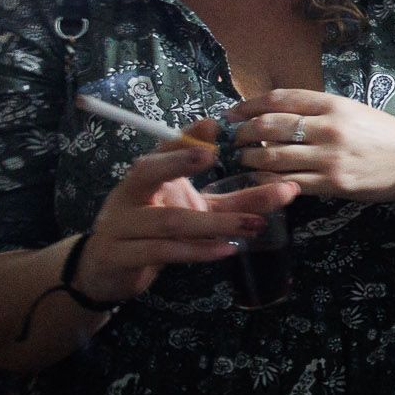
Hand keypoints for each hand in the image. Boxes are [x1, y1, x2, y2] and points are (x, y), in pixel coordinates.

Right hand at [76, 137, 296, 303]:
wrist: (107, 270)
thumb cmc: (155, 231)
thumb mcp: (195, 211)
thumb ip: (237, 200)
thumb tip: (286, 188)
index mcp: (146, 176)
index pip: (163, 149)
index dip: (186, 136)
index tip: (214, 124)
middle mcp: (129, 194)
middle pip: (149, 171)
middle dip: (179, 162)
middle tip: (211, 154)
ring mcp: (121, 225)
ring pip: (168, 220)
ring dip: (213, 223)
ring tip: (252, 224)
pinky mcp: (122, 256)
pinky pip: (162, 251)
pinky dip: (197, 250)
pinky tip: (227, 249)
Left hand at [225, 90, 394, 204]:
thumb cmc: (382, 133)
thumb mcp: (352, 110)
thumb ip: (317, 110)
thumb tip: (273, 115)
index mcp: (334, 104)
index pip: (281, 99)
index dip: (250, 105)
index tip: (233, 112)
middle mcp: (330, 128)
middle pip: (271, 126)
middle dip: (242, 133)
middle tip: (230, 138)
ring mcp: (331, 157)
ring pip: (274, 157)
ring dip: (249, 158)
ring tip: (239, 159)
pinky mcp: (333, 184)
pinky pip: (289, 181)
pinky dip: (267, 180)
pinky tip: (256, 178)